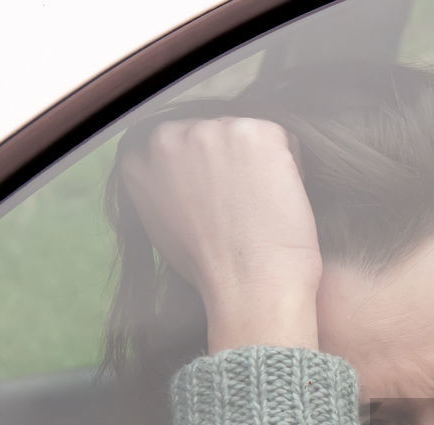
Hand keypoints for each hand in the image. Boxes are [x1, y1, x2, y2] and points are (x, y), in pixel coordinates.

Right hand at [119, 116, 321, 352]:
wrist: (249, 286)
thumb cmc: (213, 269)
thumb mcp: (163, 224)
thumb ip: (164, 186)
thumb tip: (181, 176)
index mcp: (141, 156)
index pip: (181, 140)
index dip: (208, 168)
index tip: (221, 196)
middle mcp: (169, 135)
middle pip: (216, 131)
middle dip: (234, 161)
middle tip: (245, 208)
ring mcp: (212, 129)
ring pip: (250, 134)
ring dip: (263, 163)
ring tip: (262, 207)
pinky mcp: (255, 131)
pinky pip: (284, 139)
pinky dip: (292, 166)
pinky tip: (280, 199)